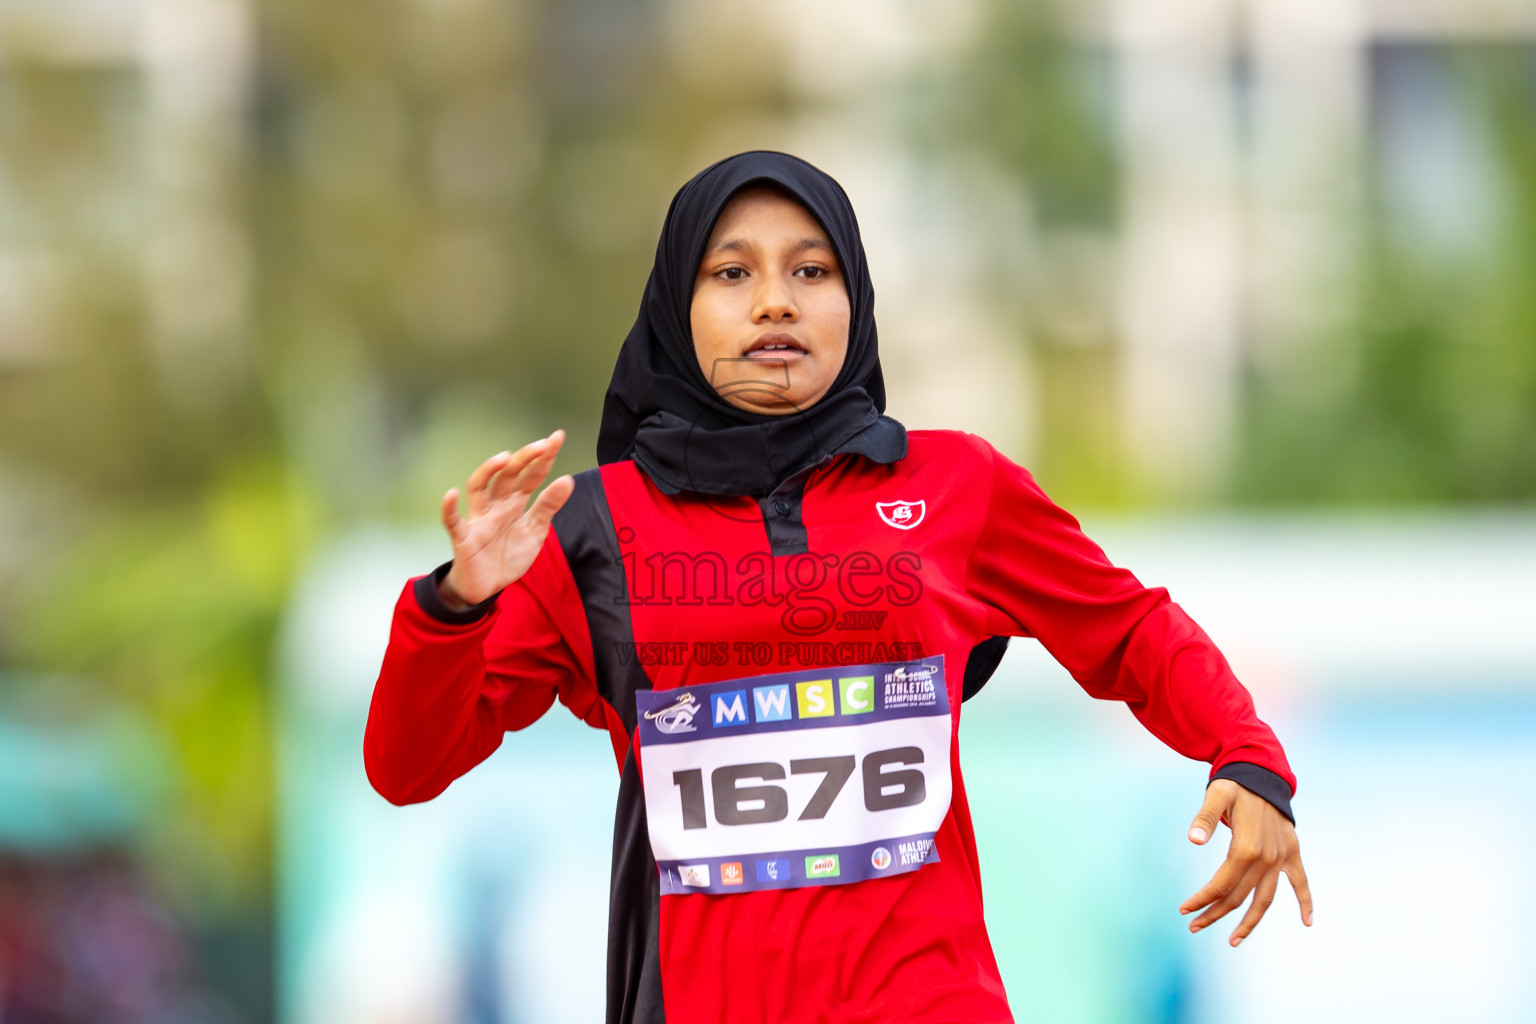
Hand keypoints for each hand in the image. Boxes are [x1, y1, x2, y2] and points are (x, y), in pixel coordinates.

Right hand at [438, 431, 574, 608]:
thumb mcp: (535, 531)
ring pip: (479, 488)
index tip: (558, 437)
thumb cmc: (508, 555)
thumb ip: (548, 506)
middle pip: (508, 475)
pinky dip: (448, 508)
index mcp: (514, 503)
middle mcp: (496, 505)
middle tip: (544, 444)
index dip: (544, 457)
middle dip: (525, 458)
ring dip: (489, 471)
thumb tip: (568, 479)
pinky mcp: (464, 538)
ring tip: (505, 457)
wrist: (487, 587)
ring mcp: (478, 520)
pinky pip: (453, 521)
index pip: (531, 475)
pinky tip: (451, 494)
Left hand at [1180, 779, 1313, 945]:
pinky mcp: (1292, 853)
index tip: (1184, 909)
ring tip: (1233, 940)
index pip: (1222, 885)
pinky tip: (1308, 922)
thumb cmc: (1235, 786)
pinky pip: (1301, 882)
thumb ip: (1204, 817)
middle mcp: (1267, 858)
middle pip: (1239, 896)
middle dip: (1215, 914)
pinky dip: (1306, 902)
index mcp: (1246, 848)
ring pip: (1266, 899)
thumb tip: (1193, 839)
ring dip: (1250, 922)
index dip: (1202, 899)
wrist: (1263, 773)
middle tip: (1193, 925)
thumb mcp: (1217, 795)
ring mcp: (1282, 857)